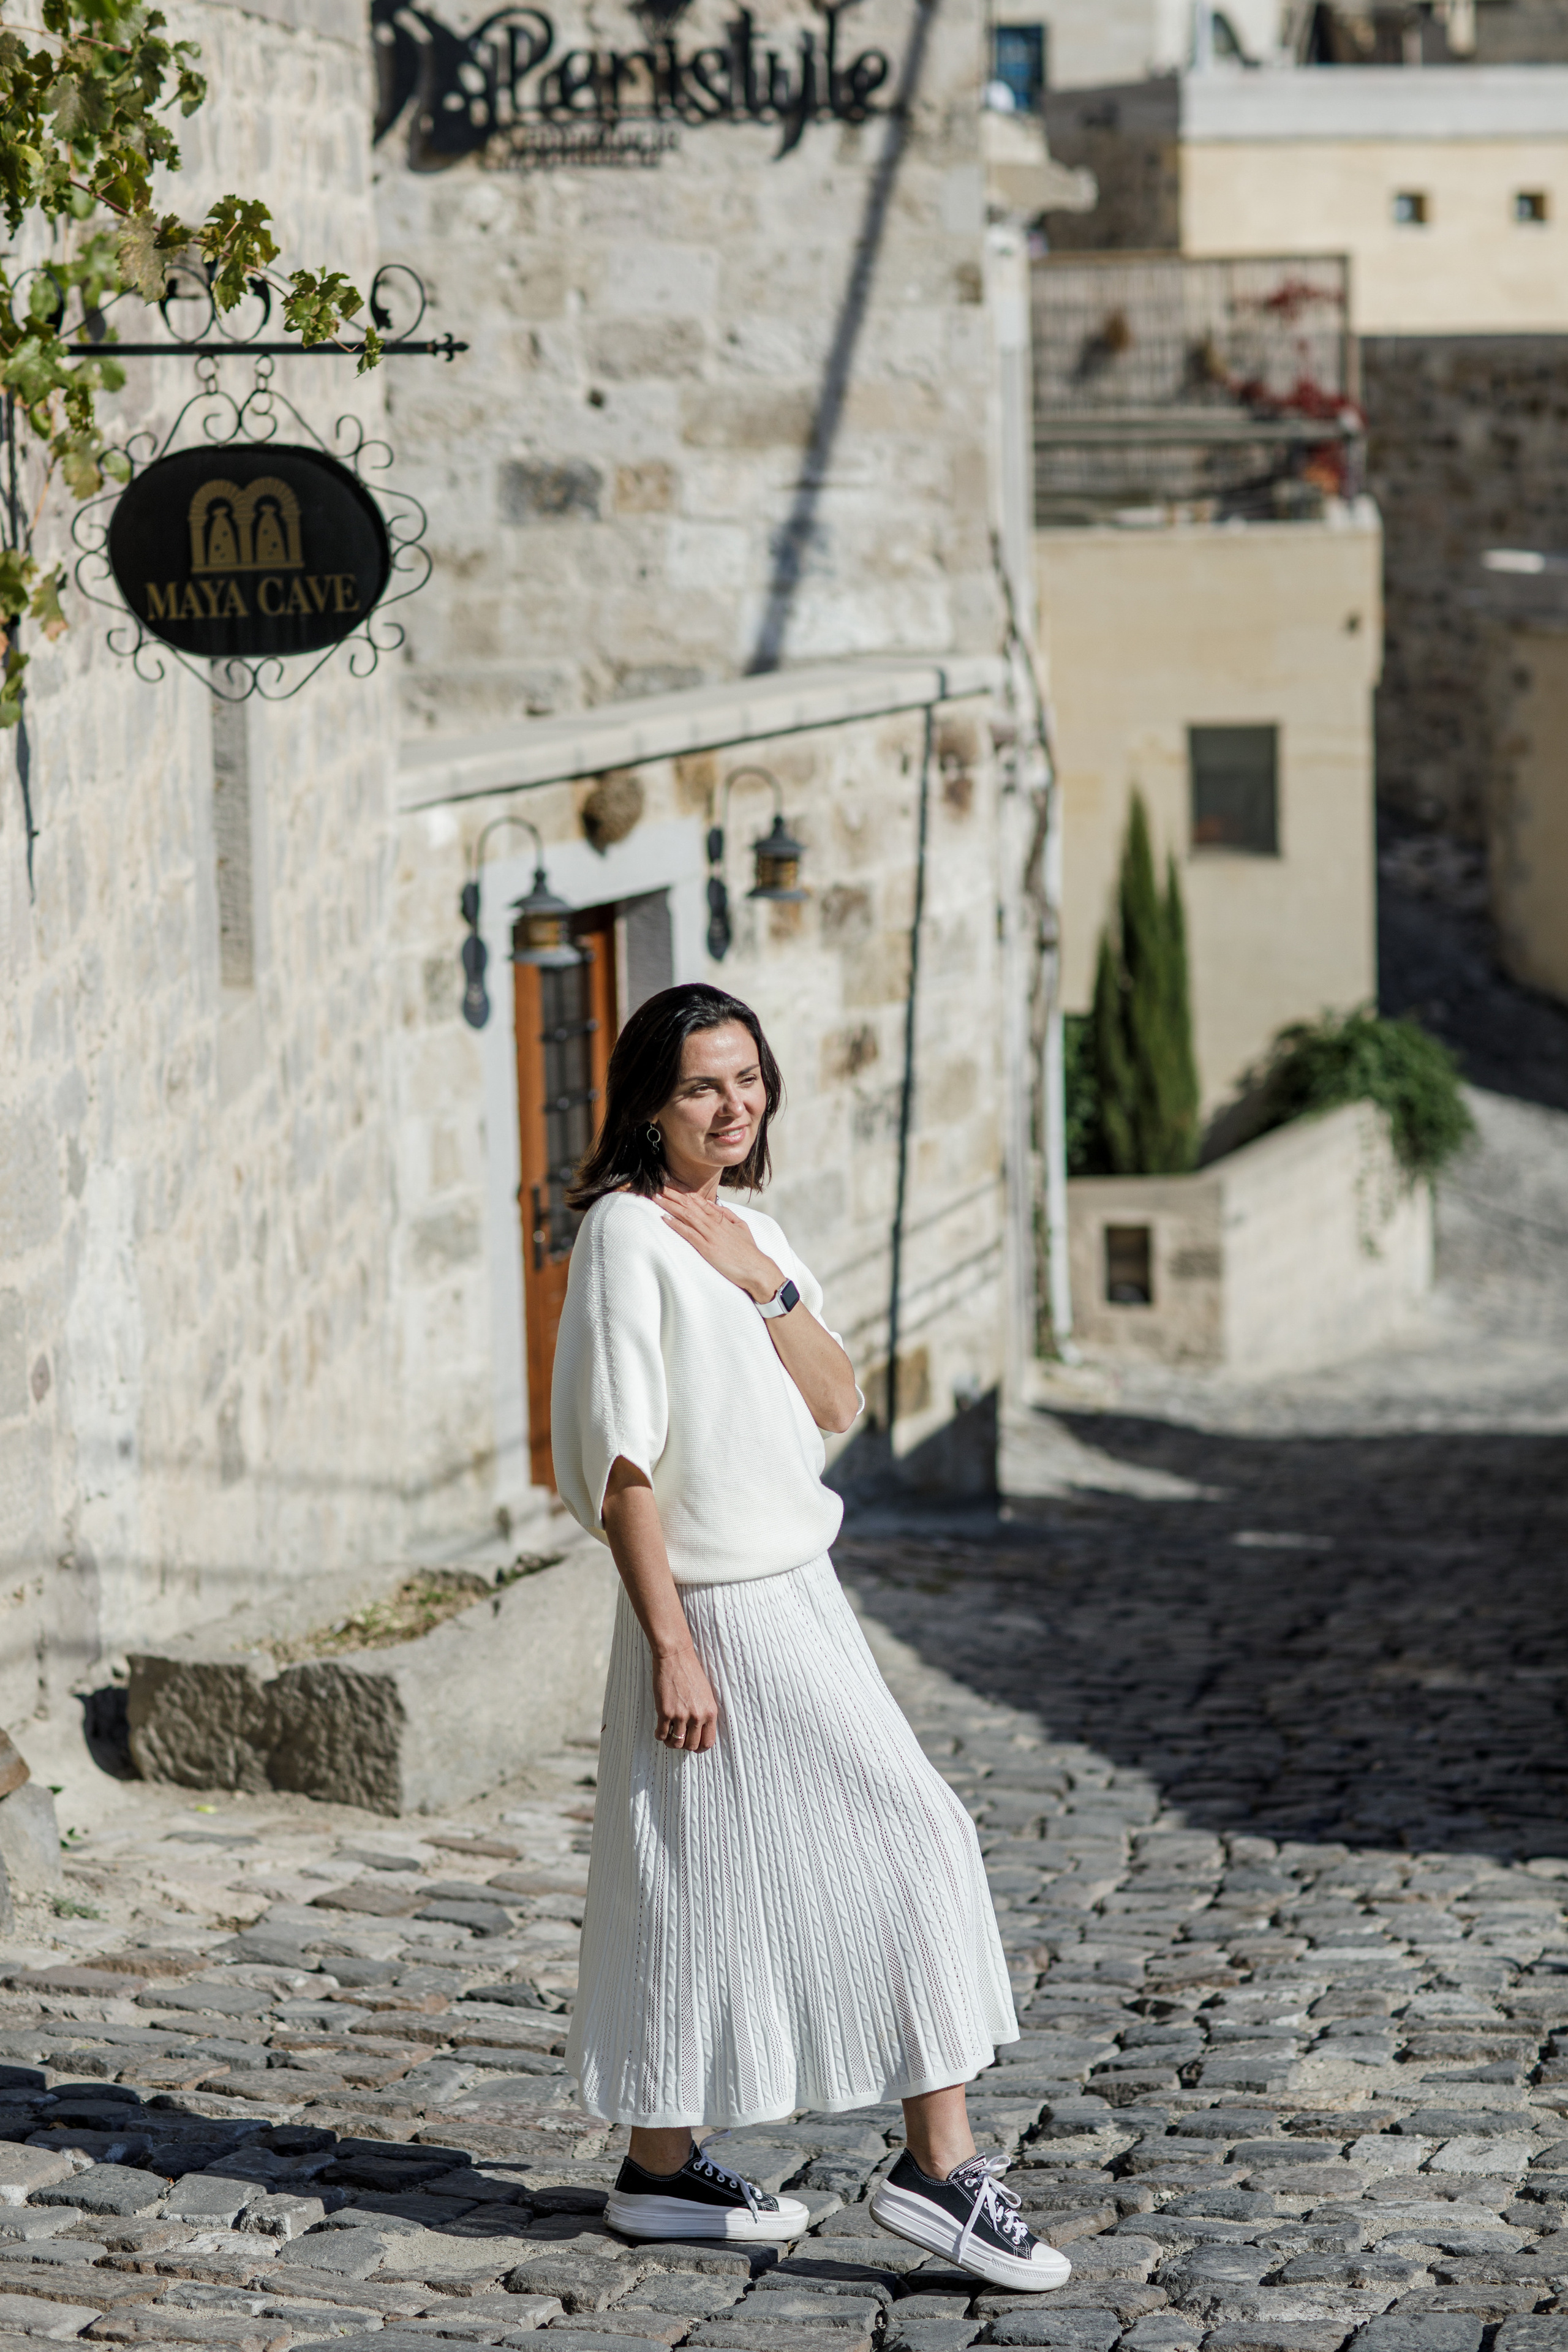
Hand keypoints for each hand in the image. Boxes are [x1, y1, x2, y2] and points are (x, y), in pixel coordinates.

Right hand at [652, 1646, 719, 1751]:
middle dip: (684, 1745)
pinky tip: (659, 1728)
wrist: (675, 1656)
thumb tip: (699, 1731)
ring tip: (668, 1735)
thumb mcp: (706, 1694)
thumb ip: (704, 1713)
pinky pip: (661, 1734)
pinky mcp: (665, 1712)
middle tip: (678, 1738)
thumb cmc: (690, 1671)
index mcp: (710, 1712)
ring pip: (676, 1743)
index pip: (708, 1742)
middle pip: (691, 1746)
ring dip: (671, 1742)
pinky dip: (659, 1735)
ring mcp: (681, 1715)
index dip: (699, 1747)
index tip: (692, 1744)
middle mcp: (697, 1716)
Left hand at [659, 1188, 781, 1305]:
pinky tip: (665, 1218)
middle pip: (690, 1205)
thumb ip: (727, 1214)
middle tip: (658, 1187)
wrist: (756, 1268)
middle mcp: (714, 1224)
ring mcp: (710, 1235)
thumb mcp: (741, 1226)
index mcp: (722, 1218)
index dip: (683, 1193)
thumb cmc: (748, 1250)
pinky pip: (689, 1233)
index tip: (671, 1187)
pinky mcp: (707, 1249)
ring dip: (670, 1206)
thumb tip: (713, 1204)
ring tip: (656, 1198)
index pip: (699, 1201)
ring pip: (687, 1215)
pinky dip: (676, 1224)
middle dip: (673, 1195)